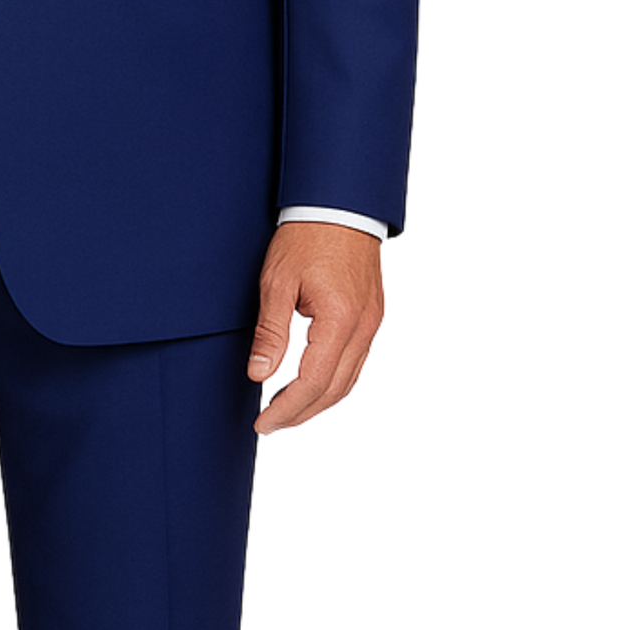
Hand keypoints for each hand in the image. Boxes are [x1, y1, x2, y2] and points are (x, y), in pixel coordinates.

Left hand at [249, 221, 384, 434]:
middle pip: (335, 390)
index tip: (263, 423)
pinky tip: (311, 385)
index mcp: (340, 320)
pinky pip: (355, 362)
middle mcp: (363, 327)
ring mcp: (372, 323)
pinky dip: (333, 382)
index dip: (286, 409)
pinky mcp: (372, 316)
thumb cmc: (307, 236)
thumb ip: (270, 332)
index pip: (313, 383)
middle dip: (301, 414)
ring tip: (286, 412)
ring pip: (349, 380)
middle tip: (270, 425)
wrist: (340, 203)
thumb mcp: (277, 282)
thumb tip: (258, 374)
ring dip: (318, 402)